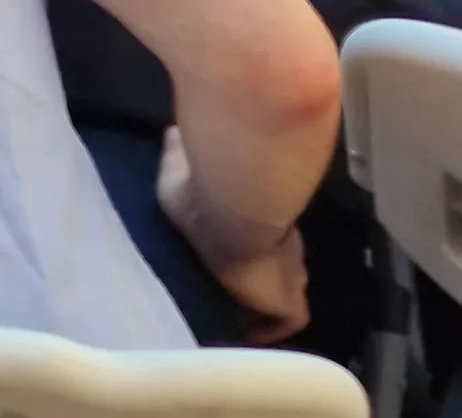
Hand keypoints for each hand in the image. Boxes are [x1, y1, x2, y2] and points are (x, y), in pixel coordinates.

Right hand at [158, 127, 310, 342]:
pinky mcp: (289, 301)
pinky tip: (244, 329)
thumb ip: (177, 154)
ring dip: (262, 305)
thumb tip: (171, 131)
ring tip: (234, 314)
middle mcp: (279, 248)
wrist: (233, 209)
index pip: (267, 239)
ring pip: (283, 295)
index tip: (232, 256)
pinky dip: (269, 329)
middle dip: (262, 278)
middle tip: (231, 292)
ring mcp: (288, 276)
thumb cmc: (204, 194)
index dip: (255, 249)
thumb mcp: (177, 169)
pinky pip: (285, 323)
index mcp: (261, 221)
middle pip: (279, 268)